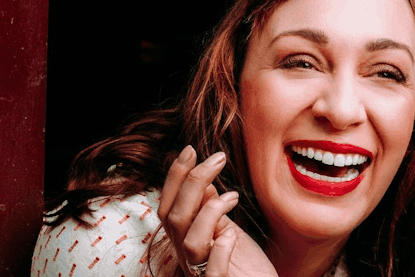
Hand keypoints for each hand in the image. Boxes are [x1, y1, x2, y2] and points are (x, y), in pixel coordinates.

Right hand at [159, 146, 277, 276]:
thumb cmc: (245, 267)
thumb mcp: (227, 231)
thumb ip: (211, 210)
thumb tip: (202, 181)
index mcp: (187, 240)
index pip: (169, 205)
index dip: (175, 176)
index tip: (191, 149)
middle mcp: (189, 257)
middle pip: (175, 217)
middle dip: (192, 182)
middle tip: (218, 158)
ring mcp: (203, 273)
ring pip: (189, 242)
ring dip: (208, 213)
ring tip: (232, 196)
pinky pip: (212, 271)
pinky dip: (220, 249)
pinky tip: (232, 234)